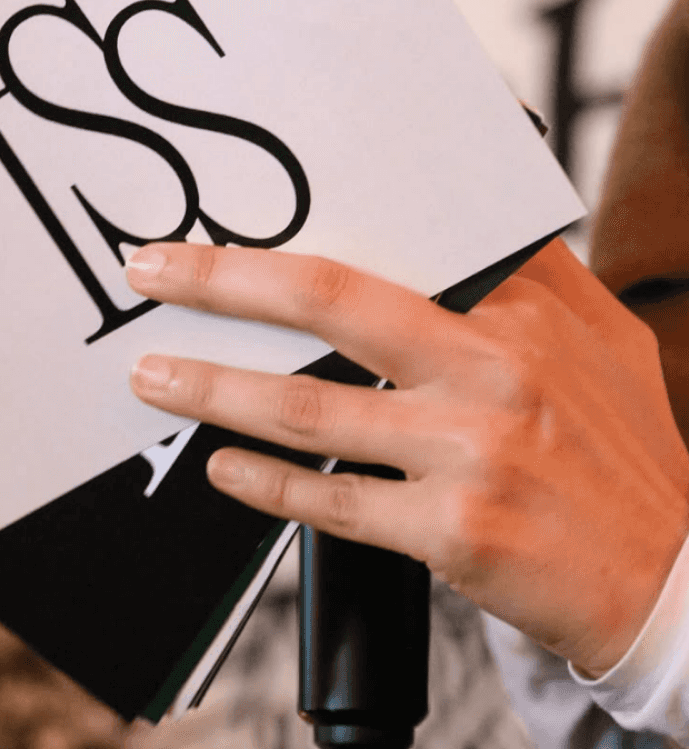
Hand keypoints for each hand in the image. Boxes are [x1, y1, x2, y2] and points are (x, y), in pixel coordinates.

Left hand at [126, 237, 688, 677]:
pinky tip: (221, 465)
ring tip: (153, 374)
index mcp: (523, 305)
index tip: (228, 208)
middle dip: (223, 278)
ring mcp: (472, 450)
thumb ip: (533, 274)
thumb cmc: (626, 450)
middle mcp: (495, 365)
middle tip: (150, 269)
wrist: (677, 578)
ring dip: (213, 386)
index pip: (398, 234)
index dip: (305, 216)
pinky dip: (265, 483)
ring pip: (309, 407)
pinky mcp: (455, 533)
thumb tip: (472, 213)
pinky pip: (333, 502)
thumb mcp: (601, 337)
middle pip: (328, 298)